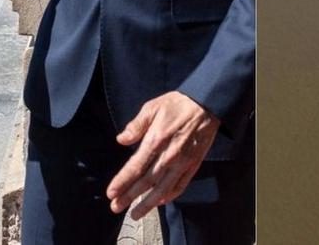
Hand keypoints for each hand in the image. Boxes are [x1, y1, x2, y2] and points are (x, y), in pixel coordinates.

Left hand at [106, 92, 219, 219]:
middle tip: (116, 207)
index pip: (135, 167)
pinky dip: (170, 195)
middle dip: (129, 197)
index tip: (111, 193)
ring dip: (148, 203)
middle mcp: (168, 156)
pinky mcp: (193, 165)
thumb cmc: (177, 104)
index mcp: (155, 141)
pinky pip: (180, 185)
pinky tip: (160, 201)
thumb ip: (136, 125)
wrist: (207, 105)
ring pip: (162, 189)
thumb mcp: (152, 107)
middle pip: (146, 182)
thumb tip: (121, 140)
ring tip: (135, 214)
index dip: (122, 182)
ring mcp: (182, 163)